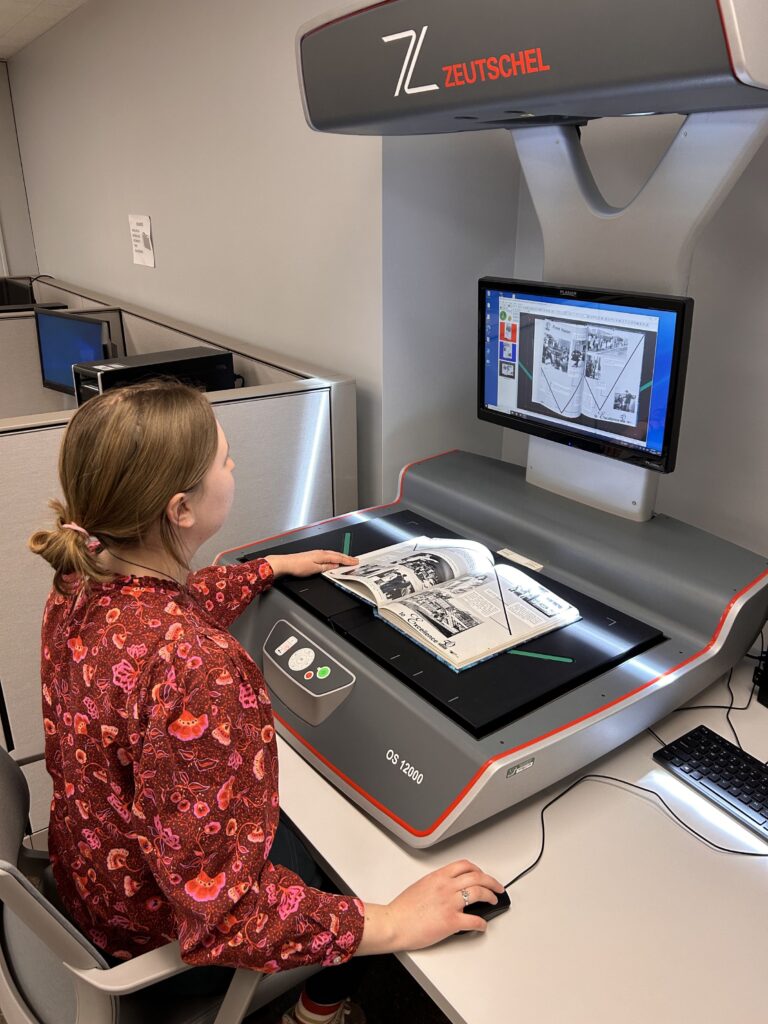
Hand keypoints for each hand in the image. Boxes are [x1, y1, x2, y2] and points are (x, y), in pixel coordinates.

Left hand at [264, 550, 357, 578]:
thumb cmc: (297, 566)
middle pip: (337, 555)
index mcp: (322, 555)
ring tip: (348, 560)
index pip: (339, 557)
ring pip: (333, 555)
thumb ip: (326, 567)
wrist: (286, 563)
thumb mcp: (314, 569)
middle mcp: (320, 552)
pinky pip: (328, 556)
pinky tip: (334, 560)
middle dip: (347, 557)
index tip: (355, 561)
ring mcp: (317, 553)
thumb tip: (335, 565)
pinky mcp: (313, 556)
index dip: (348, 560)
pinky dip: (334, 557)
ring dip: (341, 557)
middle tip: (355, 560)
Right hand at [356, 860, 505, 954]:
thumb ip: (436, 884)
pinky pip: (474, 921)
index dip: (478, 870)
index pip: (464, 866)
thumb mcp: (420, 886)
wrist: (394, 923)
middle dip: (492, 882)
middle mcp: (446, 886)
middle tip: (497, 887)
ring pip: (479, 893)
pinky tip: (482, 925)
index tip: (482, 875)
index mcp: (438, 876)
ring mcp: (450, 903)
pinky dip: (482, 923)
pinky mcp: (451, 921)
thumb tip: (448, 889)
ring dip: (490, 897)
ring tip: (493, 901)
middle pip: (477, 877)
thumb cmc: (402, 909)